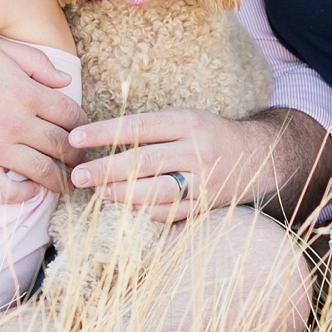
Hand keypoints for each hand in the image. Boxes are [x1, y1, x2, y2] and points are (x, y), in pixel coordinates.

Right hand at [0, 37, 83, 200]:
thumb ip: (37, 62)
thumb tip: (66, 82)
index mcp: (28, 92)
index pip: (72, 115)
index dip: (85, 127)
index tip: (85, 134)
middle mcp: (17, 122)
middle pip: (63, 146)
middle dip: (77, 156)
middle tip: (81, 162)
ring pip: (43, 172)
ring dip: (60, 180)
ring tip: (65, 182)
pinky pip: (9, 191)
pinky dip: (25, 195)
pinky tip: (30, 190)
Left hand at [65, 108, 278, 223]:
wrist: (255, 156)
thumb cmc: (206, 134)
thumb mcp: (183, 118)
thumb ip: (148, 127)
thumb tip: (98, 138)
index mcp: (188, 123)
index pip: (138, 127)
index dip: (104, 133)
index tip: (76, 138)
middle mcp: (197, 151)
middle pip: (144, 162)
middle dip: (106, 169)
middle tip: (78, 175)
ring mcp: (203, 182)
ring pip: (155, 191)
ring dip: (121, 193)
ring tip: (97, 192)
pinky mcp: (205, 206)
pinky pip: (169, 212)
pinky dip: (143, 211)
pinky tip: (123, 207)